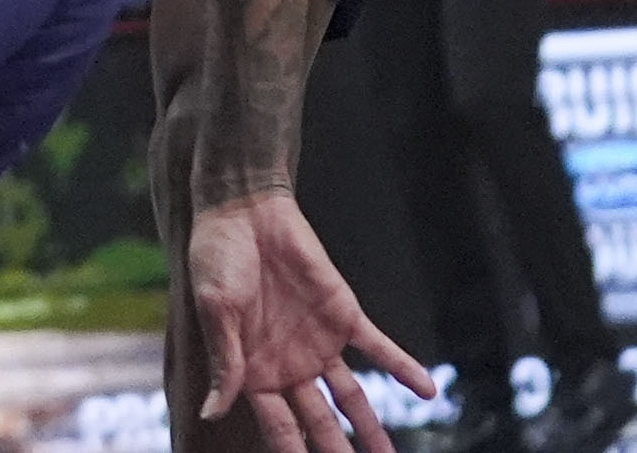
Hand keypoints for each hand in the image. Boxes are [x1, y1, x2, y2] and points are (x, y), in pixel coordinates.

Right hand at [184, 192, 418, 452]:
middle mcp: (289, 365)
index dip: (291, 452)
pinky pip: (377, 347)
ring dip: (372, 427)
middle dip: (336, 451)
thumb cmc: (217, 258)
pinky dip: (401, 368)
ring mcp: (319, 343)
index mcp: (254, 371)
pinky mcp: (343, 314)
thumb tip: (210, 413)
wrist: (246, 208)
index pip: (279, 426)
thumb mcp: (216, 312)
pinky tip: (426, 390)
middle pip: (319, 422)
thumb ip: (225, 362)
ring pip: (351, 397)